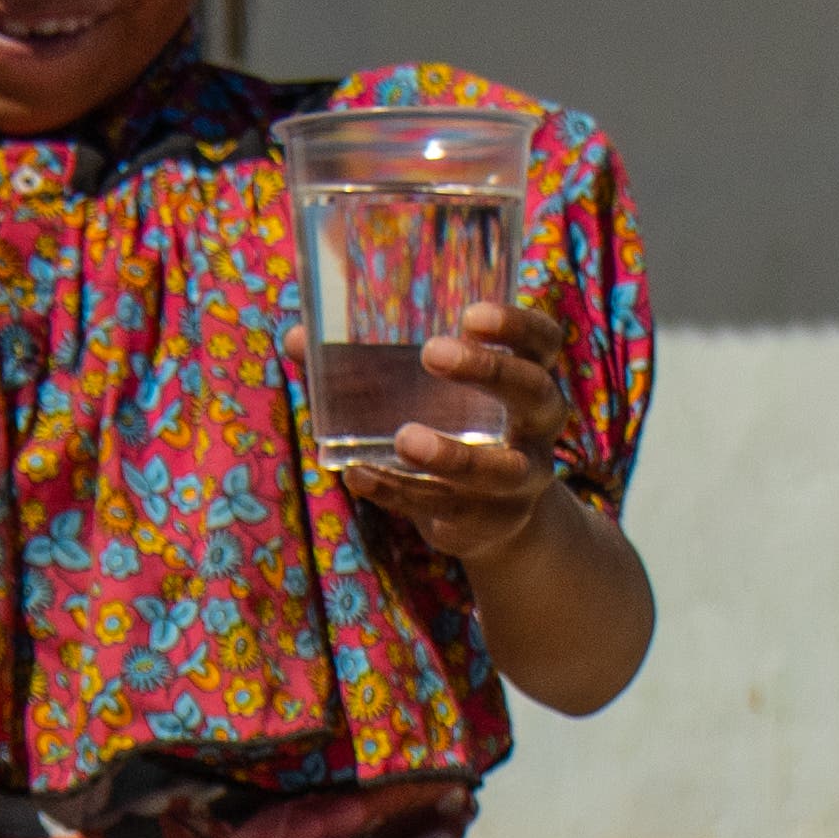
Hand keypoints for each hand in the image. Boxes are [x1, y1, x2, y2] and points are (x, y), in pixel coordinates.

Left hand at [295, 299, 574, 570]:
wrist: (486, 516)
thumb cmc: (446, 428)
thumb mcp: (418, 393)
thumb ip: (363, 365)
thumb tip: (296, 338)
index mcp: (527, 377)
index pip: (543, 341)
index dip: (517, 326)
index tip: (470, 313)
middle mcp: (537, 429)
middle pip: (535, 394)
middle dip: (490, 371)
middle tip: (433, 353)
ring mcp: (521, 481)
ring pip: (501, 470)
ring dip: (454, 455)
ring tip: (404, 438)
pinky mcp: (490, 524)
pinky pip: (450, 511)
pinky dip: (400, 494)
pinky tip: (360, 475)